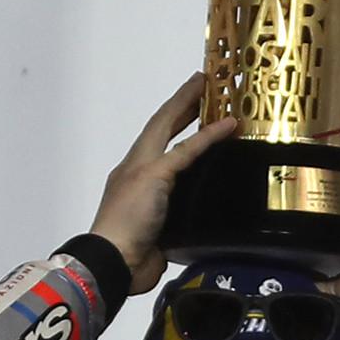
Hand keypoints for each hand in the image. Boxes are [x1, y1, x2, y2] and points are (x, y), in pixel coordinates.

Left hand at [90, 75, 235, 296]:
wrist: (118, 262)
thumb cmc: (131, 214)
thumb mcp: (156, 175)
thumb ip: (186, 152)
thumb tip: (218, 129)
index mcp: (140, 157)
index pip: (165, 119)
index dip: (184, 97)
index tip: (204, 78)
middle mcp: (148, 172)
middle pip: (171, 136)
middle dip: (189, 114)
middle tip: (215, 97)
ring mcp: (157, 196)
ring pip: (180, 163)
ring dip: (198, 145)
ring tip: (220, 131)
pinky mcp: (168, 220)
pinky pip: (189, 193)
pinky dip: (203, 181)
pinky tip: (217, 180)